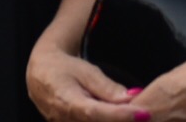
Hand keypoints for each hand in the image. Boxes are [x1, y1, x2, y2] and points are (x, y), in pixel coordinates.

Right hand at [25, 39, 142, 121]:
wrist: (40, 75)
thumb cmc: (64, 69)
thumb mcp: (86, 71)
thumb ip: (107, 88)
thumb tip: (132, 98)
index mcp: (69, 101)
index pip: (98, 113)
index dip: (122, 116)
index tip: (143, 113)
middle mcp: (66, 121)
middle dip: (123, 121)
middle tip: (145, 114)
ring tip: (134, 114)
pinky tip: (119, 117)